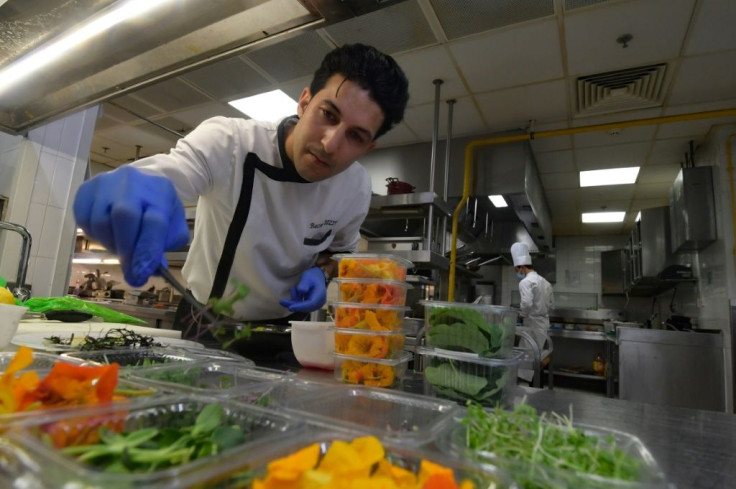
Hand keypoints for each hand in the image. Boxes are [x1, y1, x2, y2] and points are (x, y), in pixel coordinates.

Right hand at [73, 166, 189, 286]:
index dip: (147, 250)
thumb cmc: (158, 207)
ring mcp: (105, 183)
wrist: (141, 180)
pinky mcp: (86, 190)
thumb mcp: (172, 224)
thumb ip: (165, 246)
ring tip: (122, 247)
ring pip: (100, 221)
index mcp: (160, 191)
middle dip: (126, 249)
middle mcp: (132, 182)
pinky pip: (83, 219)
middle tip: (130, 271)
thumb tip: (151, 271)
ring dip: (110, 243)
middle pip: (123, 216)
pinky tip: (108, 234)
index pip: (155, 221)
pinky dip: (95, 235)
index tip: (141, 274)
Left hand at [279, 267, 326, 312]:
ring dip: (294, 301)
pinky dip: (295, 300)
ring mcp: (315, 304)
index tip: (290, 307)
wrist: (316, 277)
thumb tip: (301, 291)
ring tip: (293, 288)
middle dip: (293, 305)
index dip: (300, 307)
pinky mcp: (310, 305)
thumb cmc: (311, 276)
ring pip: (302, 307)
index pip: (310, 304)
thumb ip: (304, 284)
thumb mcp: (307, 277)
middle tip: (282, 301)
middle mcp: (319, 302)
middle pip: (306, 308)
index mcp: (320, 295)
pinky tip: (294, 290)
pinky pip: (301, 305)